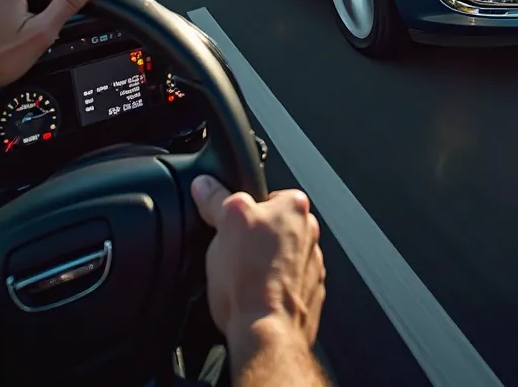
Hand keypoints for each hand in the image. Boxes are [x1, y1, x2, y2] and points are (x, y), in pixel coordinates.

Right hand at [190, 175, 325, 350]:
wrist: (266, 333)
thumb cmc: (250, 280)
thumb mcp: (225, 223)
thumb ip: (215, 198)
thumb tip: (205, 185)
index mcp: (295, 206)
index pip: (265, 197)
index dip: (243, 213)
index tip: (233, 228)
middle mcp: (310, 233)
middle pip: (272, 227)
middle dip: (253, 240)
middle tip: (233, 256)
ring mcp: (312, 265)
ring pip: (279, 257)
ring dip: (265, 265)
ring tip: (244, 281)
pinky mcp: (308, 294)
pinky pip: (285, 283)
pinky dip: (272, 288)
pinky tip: (255, 297)